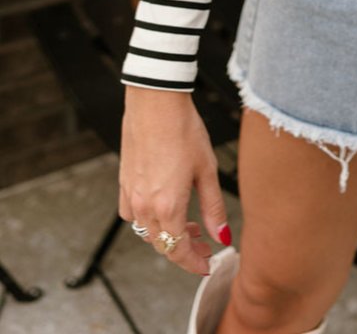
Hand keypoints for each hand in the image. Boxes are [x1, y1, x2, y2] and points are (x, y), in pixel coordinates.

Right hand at [119, 85, 230, 276]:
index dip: (194, 263)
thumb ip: (214, 208)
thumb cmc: (184, 130)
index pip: (179, 250)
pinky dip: (147, 219)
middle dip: (184, 249)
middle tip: (205, 244)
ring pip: (147, 231)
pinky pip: (131, 213)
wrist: (156, 102)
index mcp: (168, 206)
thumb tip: (222, 236)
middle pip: (162, 244)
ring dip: (167, 234)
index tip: (207, 265)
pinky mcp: (124, 182)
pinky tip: (162, 206)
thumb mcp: (207, 170)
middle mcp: (145, 205)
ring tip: (189, 223)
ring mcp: (131, 194)